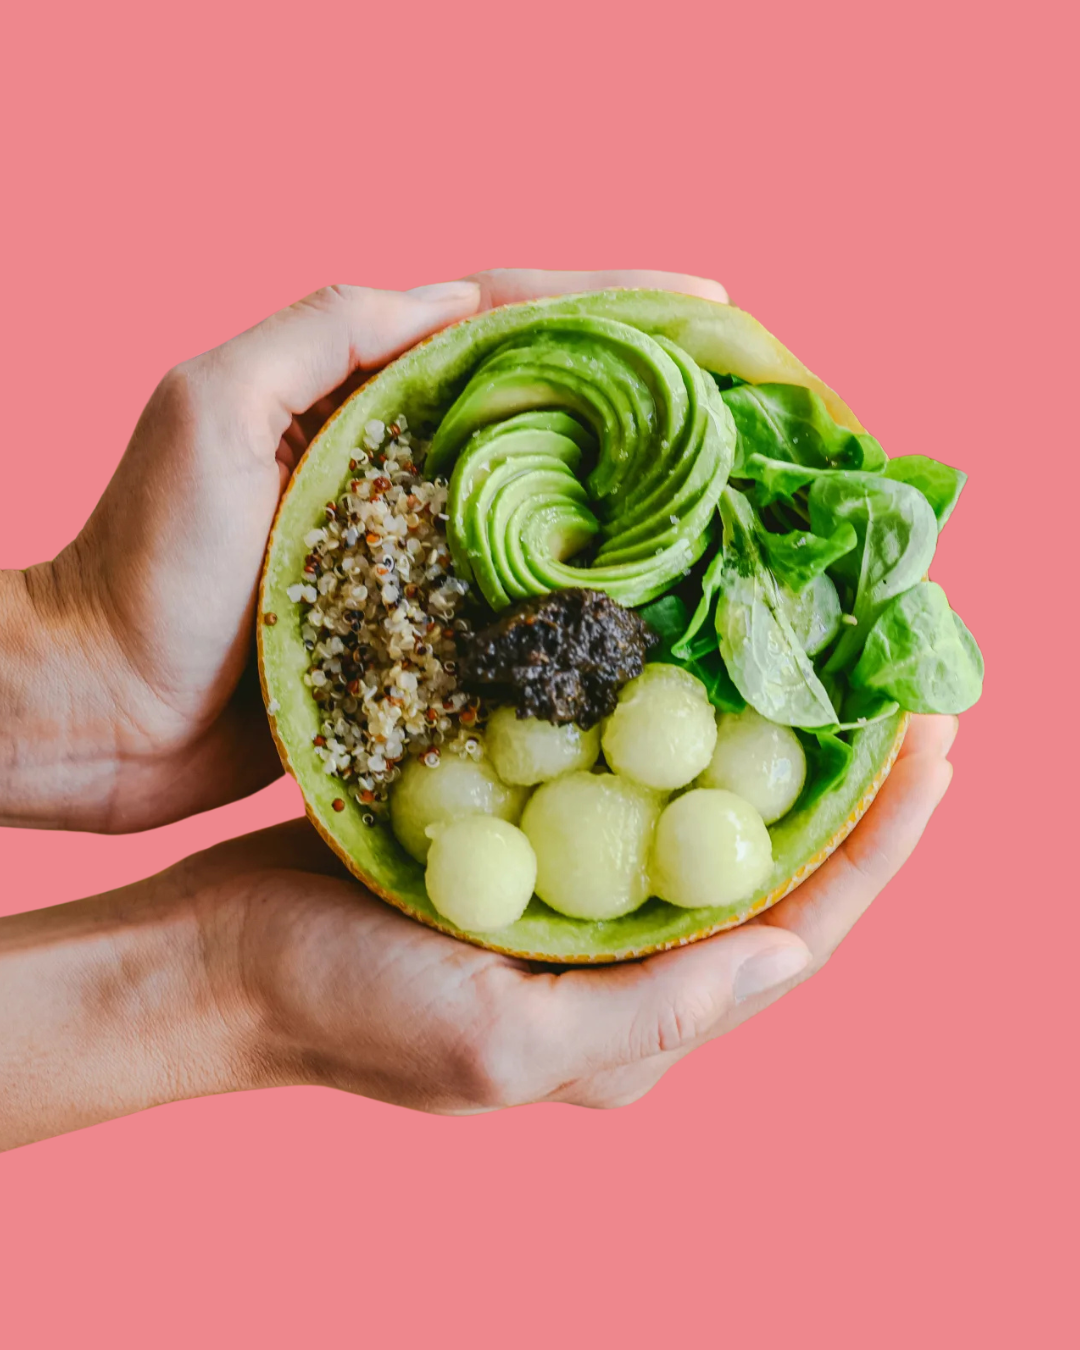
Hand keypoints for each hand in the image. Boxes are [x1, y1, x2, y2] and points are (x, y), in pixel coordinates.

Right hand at [0, 715, 951, 1146]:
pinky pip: (628, 770)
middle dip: (843, 779)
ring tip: (821, 655)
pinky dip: (675, 716)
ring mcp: (582, 885)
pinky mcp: (532, 831)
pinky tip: (695, 650)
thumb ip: (651, 1012)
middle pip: (768, 858)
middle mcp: (629, 951)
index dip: (877, 844)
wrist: (224, 955)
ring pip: (705, 806)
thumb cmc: (350, 1010)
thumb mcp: (501, 1043)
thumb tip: (791, 949)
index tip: (934, 750)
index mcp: (644, 1009)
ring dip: (767, 736)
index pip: (798, 924)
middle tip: (902, 685)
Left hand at [4, 268, 727, 831]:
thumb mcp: (209, 411)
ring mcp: (419, 556)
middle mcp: (404, 469)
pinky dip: (583, 596)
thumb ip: (319, 334)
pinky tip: (651, 602)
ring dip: (632, 495)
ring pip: (545, 508)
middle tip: (742, 398)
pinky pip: (518, 603)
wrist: (104, 713)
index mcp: (364, 401)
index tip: (711, 307)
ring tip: (726, 493)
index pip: (503, 324)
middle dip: (645, 395)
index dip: (611, 304)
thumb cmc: (142, 563)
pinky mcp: (422, 638)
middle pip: (545, 412)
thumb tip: (451, 297)